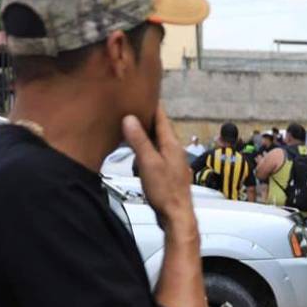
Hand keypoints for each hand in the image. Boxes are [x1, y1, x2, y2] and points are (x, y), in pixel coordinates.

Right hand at [123, 105, 193, 233]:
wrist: (177, 216)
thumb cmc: (166, 192)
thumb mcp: (149, 163)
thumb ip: (139, 141)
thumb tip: (130, 118)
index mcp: (171, 145)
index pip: (161, 117)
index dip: (151, 104)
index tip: (141, 90)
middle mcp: (174, 151)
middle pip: (159, 128)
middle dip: (145, 117)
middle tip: (130, 105)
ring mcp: (172, 162)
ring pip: (157, 141)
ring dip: (144, 133)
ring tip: (129, 125)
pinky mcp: (168, 173)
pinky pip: (155, 154)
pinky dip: (145, 148)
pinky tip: (137, 152)